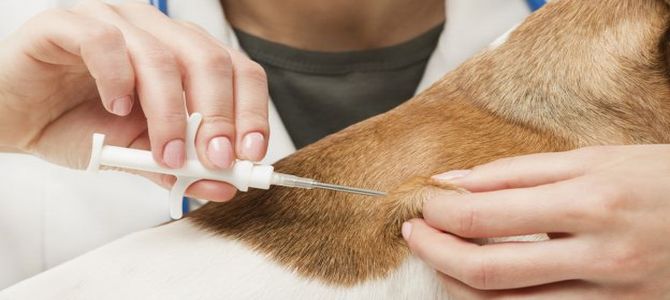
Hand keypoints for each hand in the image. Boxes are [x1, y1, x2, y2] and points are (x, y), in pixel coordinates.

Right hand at [0, 1, 269, 200]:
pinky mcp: (68, 24)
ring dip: (170, 113)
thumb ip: (182, 167)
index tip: (251, 154)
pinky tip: (117, 109)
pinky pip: (104, 41)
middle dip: (218, 115)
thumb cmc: (79, 126)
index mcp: (183, 56)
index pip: (236, 71)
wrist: (13, 118)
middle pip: (208, 60)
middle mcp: (155, 32)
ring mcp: (113, 21)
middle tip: (216, 159)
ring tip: (164, 153)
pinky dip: (118, 80)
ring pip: (161, 55)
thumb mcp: (141, 154)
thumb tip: (225, 185)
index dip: (251, 111)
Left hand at [402, 145, 669, 298]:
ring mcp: (608, 298)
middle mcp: (598, 257)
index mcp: (589, 202)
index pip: (483, 216)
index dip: (438, 213)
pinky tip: (479, 284)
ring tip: (439, 259)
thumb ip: (517, 173)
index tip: (422, 205)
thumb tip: (453, 182)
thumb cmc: (659, 180)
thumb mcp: (594, 159)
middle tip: (413, 234)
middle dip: (433, 252)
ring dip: (456, 285)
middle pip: (485, 272)